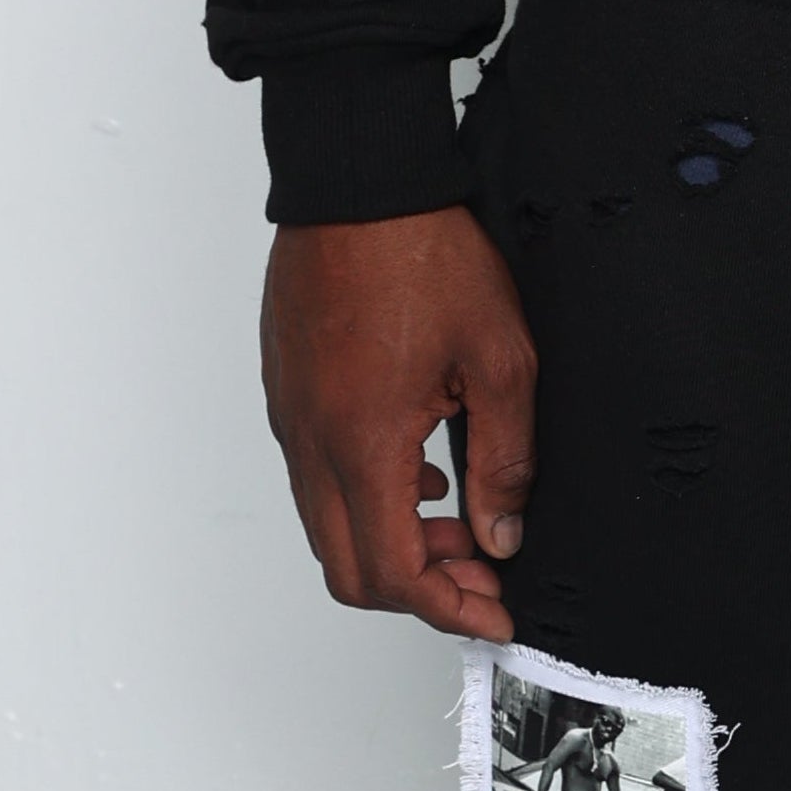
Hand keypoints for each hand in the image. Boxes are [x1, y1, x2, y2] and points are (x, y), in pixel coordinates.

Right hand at [260, 207, 536, 642]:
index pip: (392, 575)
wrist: (359, 178)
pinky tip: (420, 471)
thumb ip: (504, 461)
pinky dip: (367, 502)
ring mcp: (289, 418)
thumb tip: (502, 534)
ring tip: (458, 519)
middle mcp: (311, 441)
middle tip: (480, 571)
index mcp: (363, 442)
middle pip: (349, 571)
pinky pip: (316, 480)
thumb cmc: (424, 251)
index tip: (494, 613)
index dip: (449, 610)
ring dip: (393, 545)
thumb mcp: (500, 360)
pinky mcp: (285, 394)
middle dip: (419, 590)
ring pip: (329, 528)